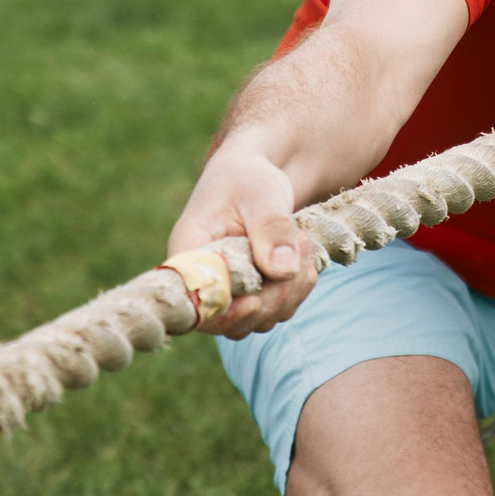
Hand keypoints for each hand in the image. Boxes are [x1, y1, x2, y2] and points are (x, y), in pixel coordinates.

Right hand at [166, 142, 318, 337]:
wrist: (257, 176)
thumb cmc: (248, 178)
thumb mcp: (261, 193)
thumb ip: (270, 227)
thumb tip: (282, 270)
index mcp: (190, 252)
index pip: (194, 299)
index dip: (222, 312)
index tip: (254, 301)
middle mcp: (204, 279)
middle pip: (230, 318)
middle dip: (272, 295)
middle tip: (300, 245)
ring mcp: (229, 292)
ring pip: (257, 319)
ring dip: (290, 291)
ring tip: (303, 243)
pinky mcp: (252, 295)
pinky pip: (276, 311)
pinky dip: (298, 290)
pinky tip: (305, 256)